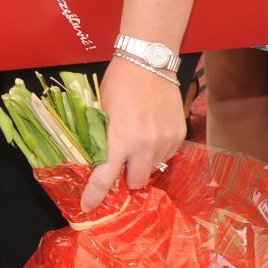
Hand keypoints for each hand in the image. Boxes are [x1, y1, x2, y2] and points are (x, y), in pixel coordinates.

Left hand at [78, 58, 187, 213]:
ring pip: (154, 169)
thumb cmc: (119, 83)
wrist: (148, 62)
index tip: (88, 206)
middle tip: (121, 166)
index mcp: (121, 139)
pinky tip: (151, 133)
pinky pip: (167, 155)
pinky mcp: (179, 134)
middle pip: (137, 182)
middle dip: (127, 179)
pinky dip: (157, 151)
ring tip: (138, 142)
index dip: (95, 195)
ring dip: (143, 163)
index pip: (106, 178)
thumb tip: (98, 161)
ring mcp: (166, 141)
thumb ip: (103, 138)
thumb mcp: (101, 111)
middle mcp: (146, 145)